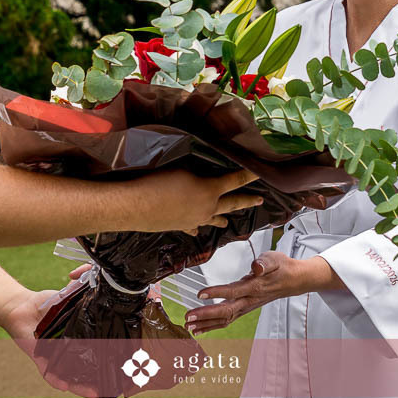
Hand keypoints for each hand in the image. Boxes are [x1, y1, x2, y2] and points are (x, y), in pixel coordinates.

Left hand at [9, 278, 113, 397]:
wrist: (23, 306)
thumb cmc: (50, 304)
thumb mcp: (72, 296)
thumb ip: (87, 292)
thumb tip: (106, 282)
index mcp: (83, 342)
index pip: (102, 356)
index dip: (116, 365)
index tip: (131, 370)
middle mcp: (72, 355)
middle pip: (91, 375)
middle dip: (104, 384)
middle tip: (117, 389)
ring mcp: (58, 360)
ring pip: (72, 380)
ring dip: (83, 388)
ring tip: (95, 393)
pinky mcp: (41, 360)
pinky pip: (49, 374)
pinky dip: (56, 379)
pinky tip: (64, 384)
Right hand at [133, 168, 262, 233]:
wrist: (136, 206)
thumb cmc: (157, 181)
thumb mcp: (181, 168)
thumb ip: (197, 170)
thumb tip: (205, 171)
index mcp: (210, 190)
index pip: (235, 181)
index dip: (248, 176)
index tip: (261, 173)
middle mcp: (206, 208)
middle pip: (232, 203)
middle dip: (247, 200)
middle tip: (260, 200)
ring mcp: (194, 219)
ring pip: (214, 219)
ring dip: (222, 219)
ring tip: (229, 223)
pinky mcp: (180, 226)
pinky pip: (193, 228)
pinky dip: (196, 227)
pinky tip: (195, 229)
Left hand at [183, 252, 343, 333]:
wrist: (293, 280)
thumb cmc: (281, 267)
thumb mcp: (274, 258)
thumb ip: (265, 262)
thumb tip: (256, 266)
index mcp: (254, 287)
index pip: (233, 291)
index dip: (216, 292)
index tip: (200, 293)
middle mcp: (249, 301)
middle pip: (225, 311)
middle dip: (205, 315)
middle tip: (188, 317)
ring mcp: (246, 307)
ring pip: (224, 319)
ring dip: (206, 323)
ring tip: (189, 326)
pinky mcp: (243, 309)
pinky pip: (226, 320)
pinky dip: (212, 325)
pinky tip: (200, 328)